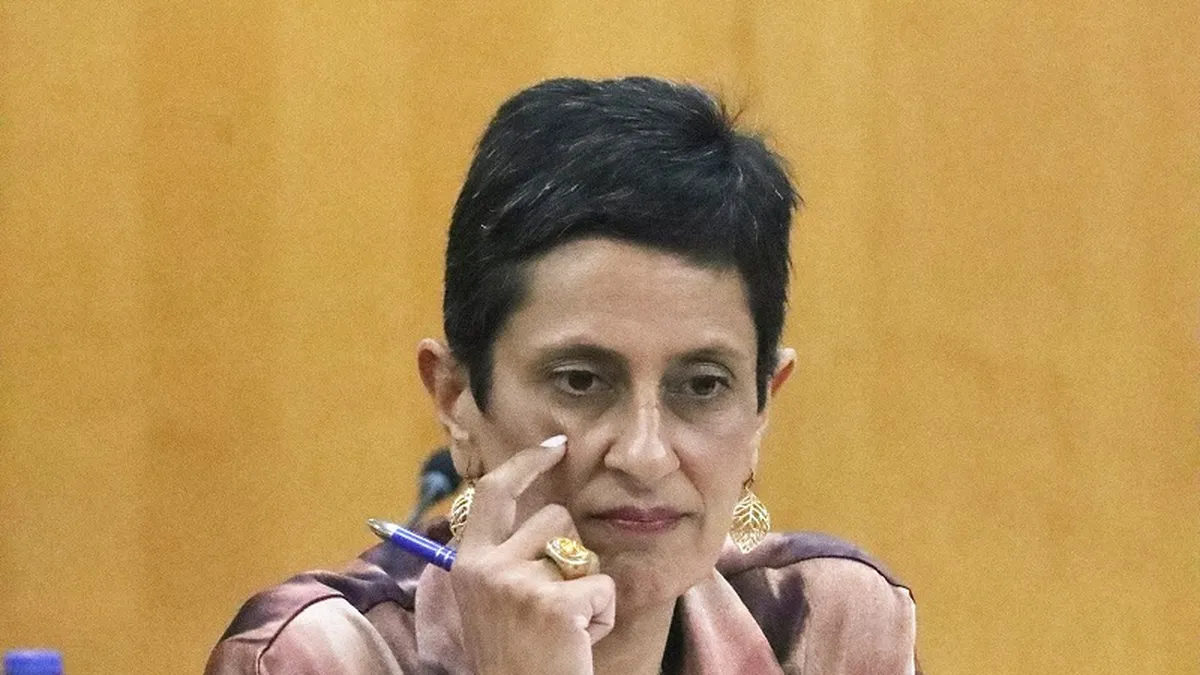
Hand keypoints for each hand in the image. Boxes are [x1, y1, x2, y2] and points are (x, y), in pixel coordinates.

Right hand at [450, 437, 615, 674]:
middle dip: (572, 551)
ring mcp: (518, 583)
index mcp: (468, 563)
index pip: (495, 490)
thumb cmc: (517, 655)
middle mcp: (486, 567)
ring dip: (587, 585)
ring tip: (564, 625)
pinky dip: (603, 616)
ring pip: (583, 551)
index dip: (526, 463)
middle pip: (555, 517)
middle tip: (559, 602)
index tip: (556, 446)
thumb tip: (540, 507)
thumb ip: (505, 555)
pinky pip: (602, 587)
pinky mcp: (553, 603)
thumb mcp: (493, 599)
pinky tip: (577, 643)